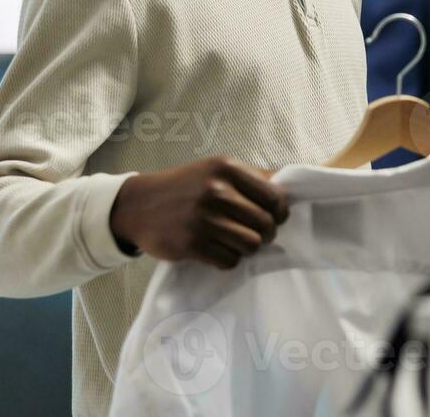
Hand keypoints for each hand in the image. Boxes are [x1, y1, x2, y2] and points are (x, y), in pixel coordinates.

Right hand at [109, 156, 287, 268]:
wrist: (139, 204)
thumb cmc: (186, 187)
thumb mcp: (216, 170)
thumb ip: (252, 177)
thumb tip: (291, 186)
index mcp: (227, 168)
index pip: (275, 197)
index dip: (279, 213)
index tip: (273, 218)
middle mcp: (216, 191)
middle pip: (265, 224)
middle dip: (265, 234)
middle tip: (254, 234)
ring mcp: (203, 218)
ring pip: (250, 245)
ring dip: (247, 248)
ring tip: (235, 242)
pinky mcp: (191, 244)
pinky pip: (229, 261)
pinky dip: (228, 259)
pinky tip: (216, 249)